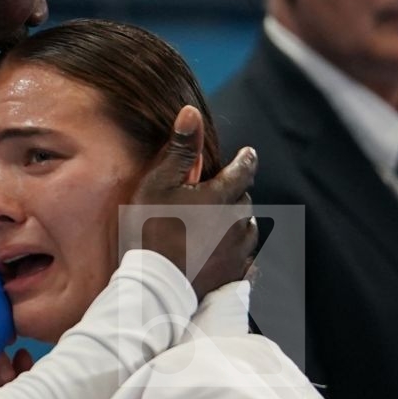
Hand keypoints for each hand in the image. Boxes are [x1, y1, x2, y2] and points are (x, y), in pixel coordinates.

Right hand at [130, 105, 258, 299]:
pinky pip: (247, 260)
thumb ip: (179, 149)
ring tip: (221, 226)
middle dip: (234, 194)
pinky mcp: (235, 277)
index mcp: (222, 197)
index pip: (244, 169)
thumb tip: (192, 112)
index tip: (247, 154)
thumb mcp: (157, 184)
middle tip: (217, 195)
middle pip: (245, 199)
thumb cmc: (149, 231)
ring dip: (238, 223)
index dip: (245, 159)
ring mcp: (239, 252)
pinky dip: (238, 254)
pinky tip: (225, 255)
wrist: (154, 287)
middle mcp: (238, 223)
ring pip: (248, 229)